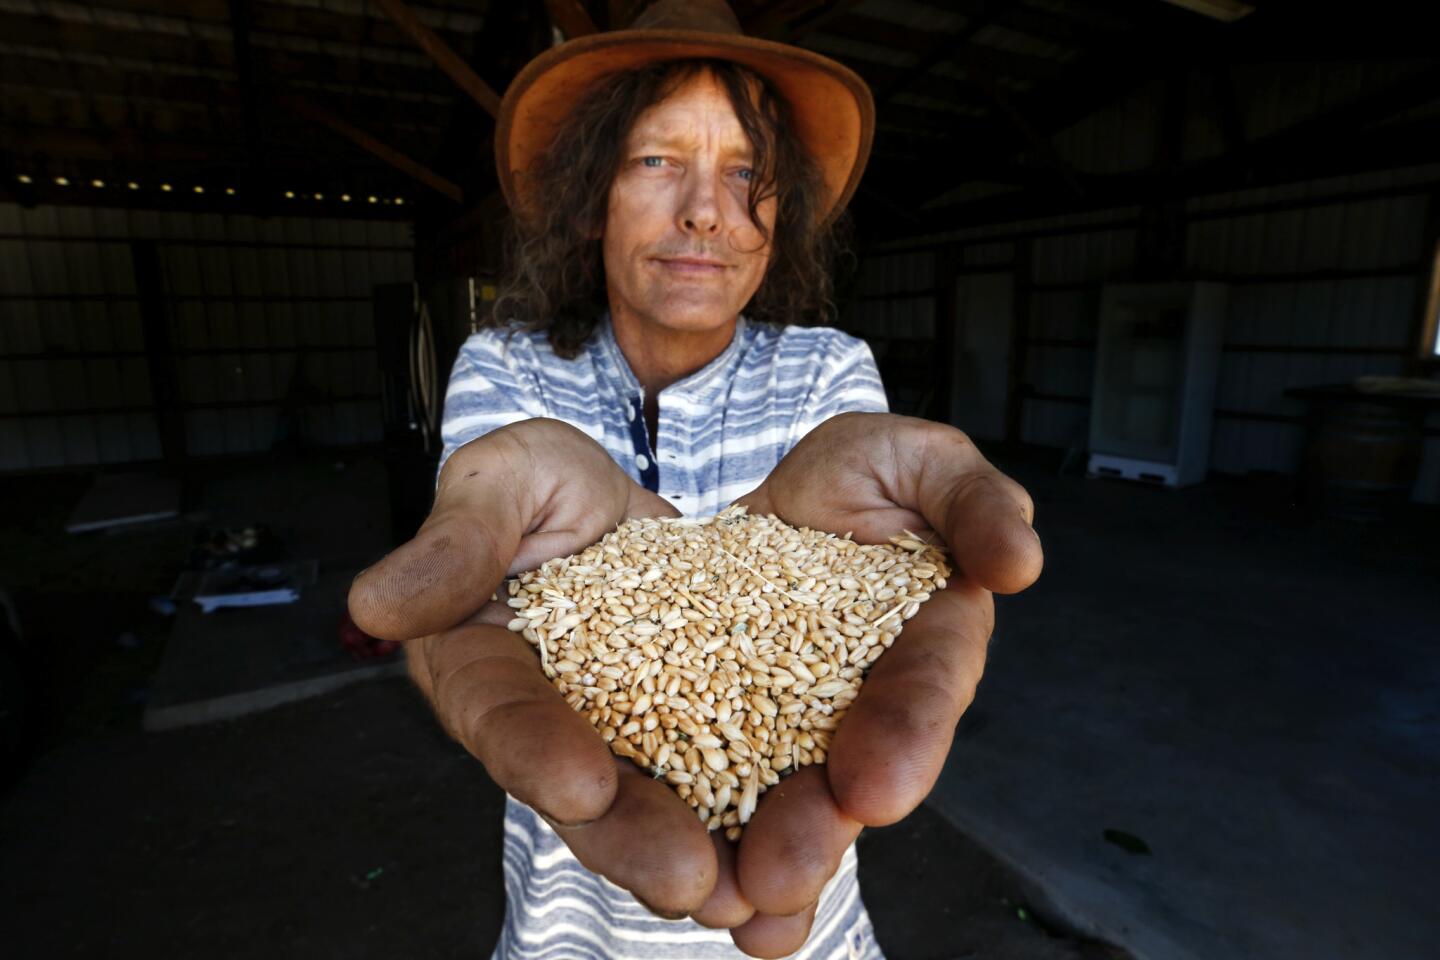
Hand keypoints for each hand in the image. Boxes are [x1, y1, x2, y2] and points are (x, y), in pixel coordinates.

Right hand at [348, 419, 744, 920]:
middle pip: (583, 792)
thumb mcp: (503, 479)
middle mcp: (550, 721)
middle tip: (690, 881)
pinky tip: (805, 874)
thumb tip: (377, 603)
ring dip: (708, 862)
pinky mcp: (692, 734)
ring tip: (759, 901)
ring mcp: (622, 737)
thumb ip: (457, 538)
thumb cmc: (542, 485)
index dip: (535, 751)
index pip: (499, 714)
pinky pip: (726, 785)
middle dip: (634, 842)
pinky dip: (763, 827)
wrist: (618, 500)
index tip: (581, 784)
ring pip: (659, 809)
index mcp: (483, 665)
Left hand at [725, 412, 1041, 955]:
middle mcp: (864, 704)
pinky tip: (700, 897)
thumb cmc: (867, 473)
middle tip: (781, 875)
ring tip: (734, 910)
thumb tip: (1020, 561)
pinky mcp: (719, 724)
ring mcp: (792, 724)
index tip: (874, 790)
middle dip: (818, 831)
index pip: (921, 695)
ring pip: (782, 803)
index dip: (905, 740)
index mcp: (925, 644)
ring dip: (761, 862)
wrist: (773, 490)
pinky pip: (710, 785)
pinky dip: (705, 842)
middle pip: (846, 776)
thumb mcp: (925, 462)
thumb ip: (976, 501)